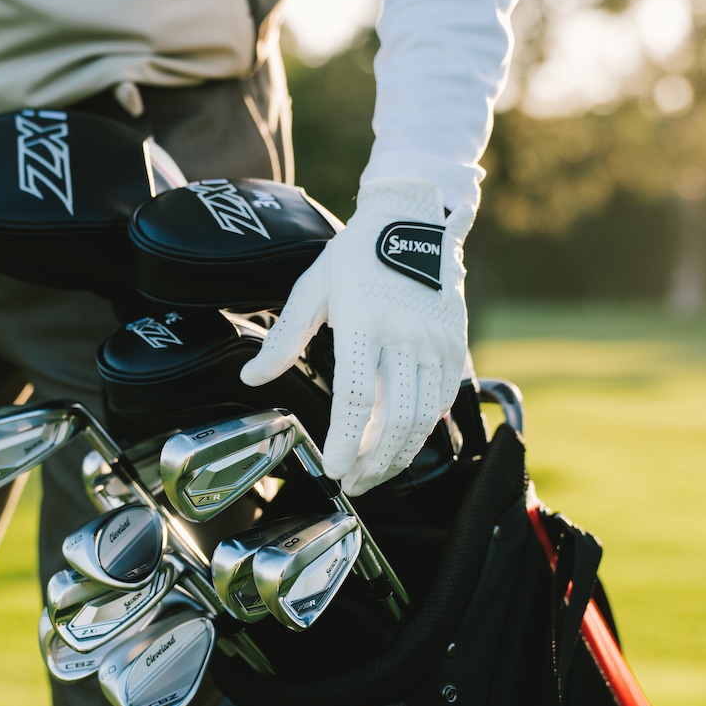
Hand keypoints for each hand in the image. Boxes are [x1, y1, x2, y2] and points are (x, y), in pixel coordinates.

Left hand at [240, 178, 473, 494]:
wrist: (412, 222)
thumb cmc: (355, 256)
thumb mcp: (311, 288)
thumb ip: (283, 339)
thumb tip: (251, 378)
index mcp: (363, 322)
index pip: (355, 396)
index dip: (344, 439)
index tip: (333, 468)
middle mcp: (404, 336)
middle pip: (392, 418)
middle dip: (371, 461)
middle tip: (351, 484)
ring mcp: (434, 343)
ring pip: (420, 417)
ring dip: (396, 455)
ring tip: (372, 475)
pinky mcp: (453, 346)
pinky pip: (441, 402)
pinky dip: (421, 432)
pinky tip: (400, 447)